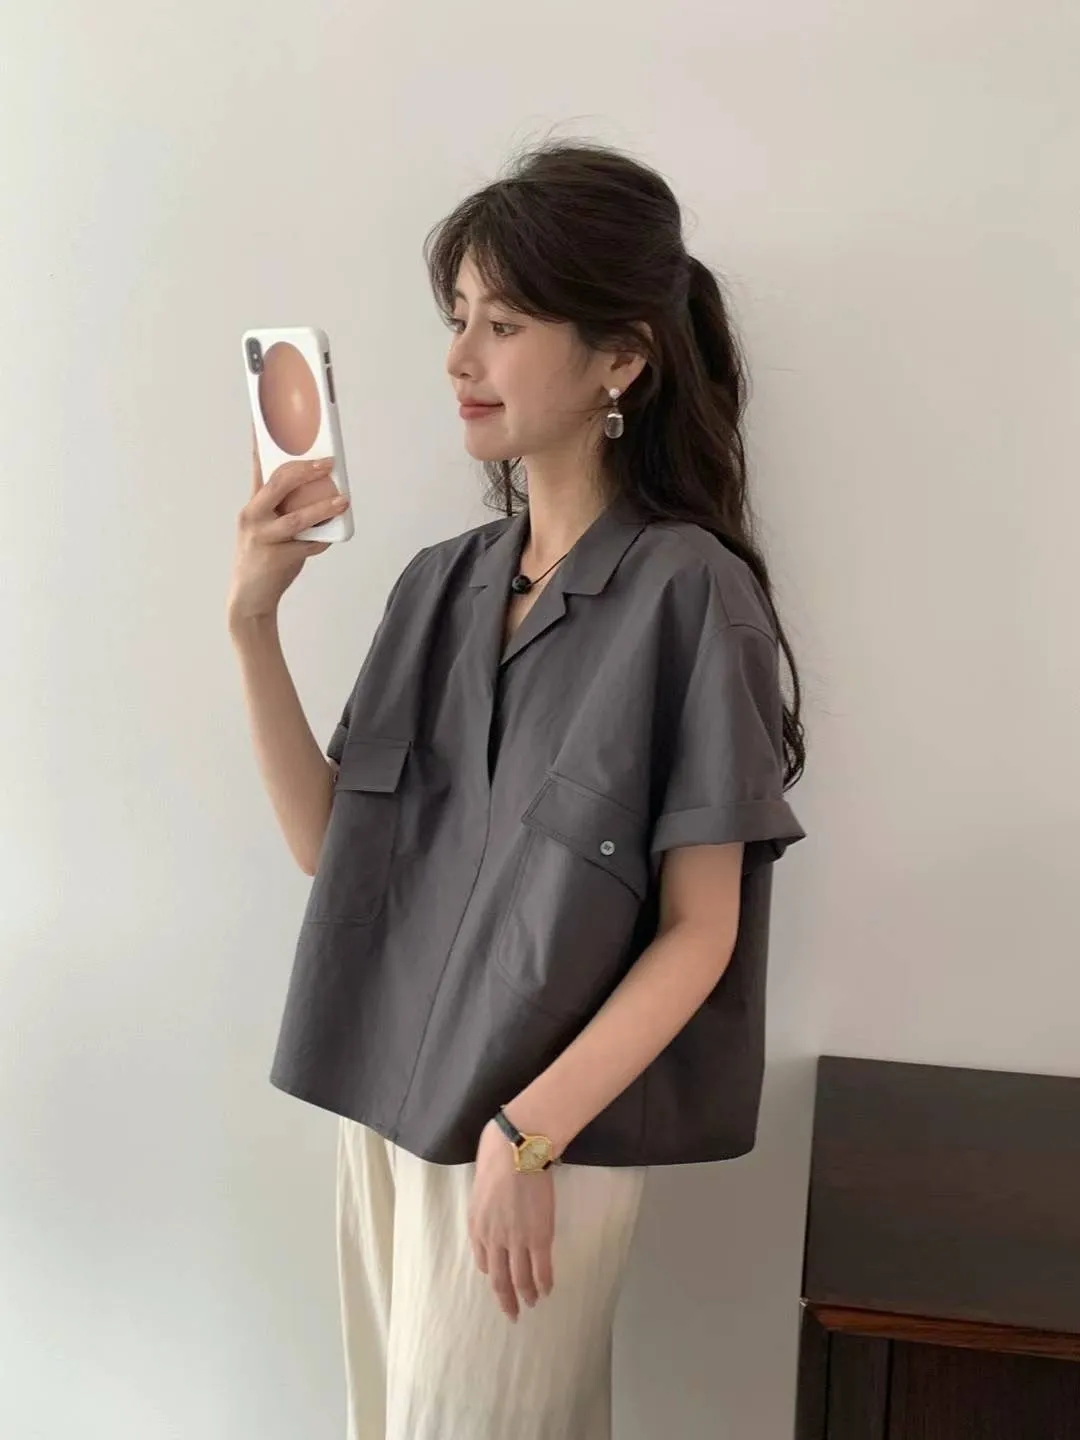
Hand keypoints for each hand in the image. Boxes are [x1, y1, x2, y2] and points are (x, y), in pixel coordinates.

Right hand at [226, 431, 349, 626]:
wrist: (249, 599)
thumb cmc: (262, 558)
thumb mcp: (266, 528)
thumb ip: (284, 509)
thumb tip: (320, 491)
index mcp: (252, 505)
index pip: (258, 466)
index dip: (262, 441)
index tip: (268, 418)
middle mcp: (253, 517)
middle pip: (278, 484)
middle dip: (306, 470)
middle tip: (328, 463)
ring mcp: (264, 538)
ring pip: (297, 518)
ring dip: (323, 507)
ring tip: (343, 499)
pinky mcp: (278, 558)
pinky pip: (308, 545)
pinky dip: (323, 540)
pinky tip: (332, 536)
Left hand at [469, 1120, 555, 1322]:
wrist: (517, 1149)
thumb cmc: (497, 1156)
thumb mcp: (480, 1186)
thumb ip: (485, 1207)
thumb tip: (493, 1208)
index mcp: (477, 1227)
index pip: (483, 1261)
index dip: (493, 1274)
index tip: (500, 1281)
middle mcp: (493, 1240)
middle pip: (499, 1279)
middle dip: (506, 1300)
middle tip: (512, 1314)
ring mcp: (516, 1241)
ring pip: (521, 1279)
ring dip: (527, 1296)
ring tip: (532, 1304)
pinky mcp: (539, 1237)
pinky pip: (541, 1269)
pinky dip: (544, 1283)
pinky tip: (547, 1290)